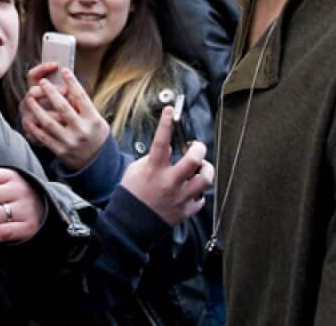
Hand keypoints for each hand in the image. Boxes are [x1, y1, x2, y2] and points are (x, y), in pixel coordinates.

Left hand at [20, 63, 109, 170]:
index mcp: (93, 120)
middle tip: (43, 82)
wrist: (95, 162)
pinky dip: (34, 127)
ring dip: (37, 109)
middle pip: (63, 108)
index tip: (64, 70)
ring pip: (49, 122)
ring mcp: (70, 141)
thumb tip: (69, 88)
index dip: (72, 82)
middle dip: (51, 92)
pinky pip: (44, 137)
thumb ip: (84, 106)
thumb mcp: (97, 120)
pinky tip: (27, 119)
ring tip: (29, 98)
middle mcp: (82, 130)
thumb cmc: (94, 134)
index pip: (82, 97)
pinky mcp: (60, 150)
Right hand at [119, 107, 213, 225]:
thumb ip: (152, 159)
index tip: (170, 110)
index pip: (161, 141)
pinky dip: (198, 193)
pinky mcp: (185, 211)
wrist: (130, 224)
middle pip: (195, 160)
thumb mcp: (136, 170)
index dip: (166, 123)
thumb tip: (168, 150)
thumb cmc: (131, 194)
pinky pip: (201, 199)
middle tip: (196, 148)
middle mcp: (169, 182)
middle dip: (199, 149)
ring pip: (205, 179)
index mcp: (154, 169)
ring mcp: (179, 197)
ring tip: (200, 169)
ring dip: (206, 170)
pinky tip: (191, 190)